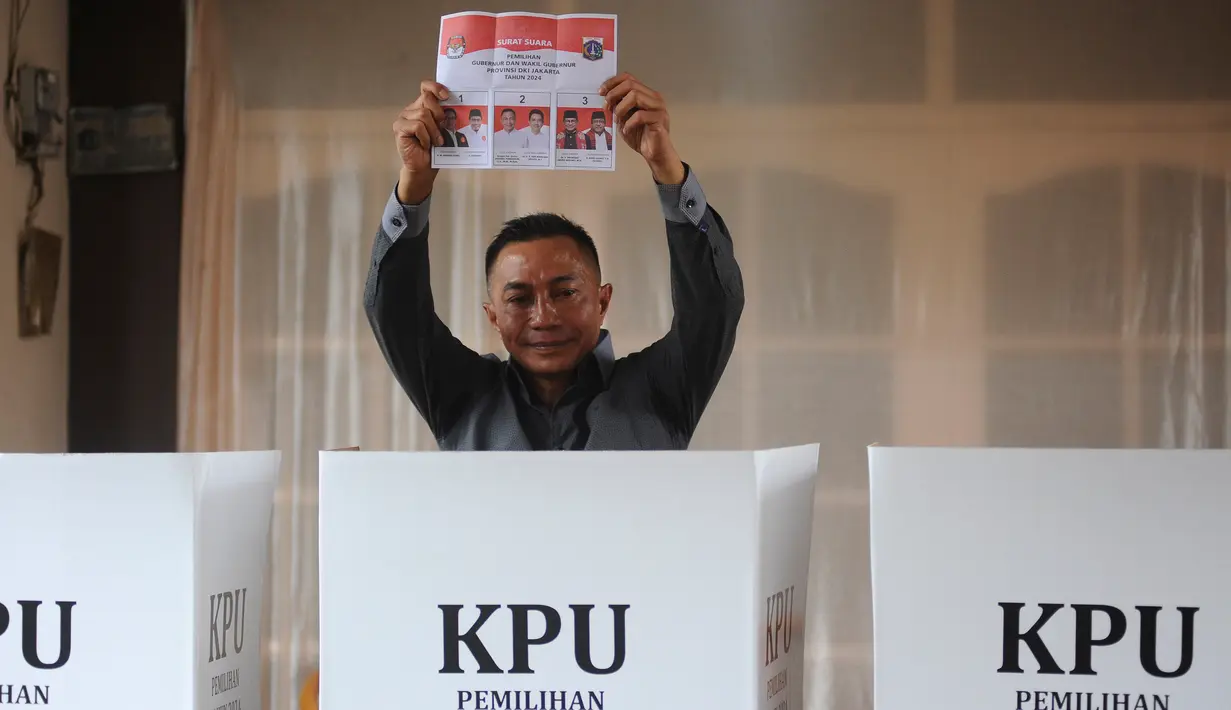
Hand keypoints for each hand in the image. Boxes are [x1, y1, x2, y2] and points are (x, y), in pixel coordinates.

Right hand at [392, 80, 447, 202]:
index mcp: (422, 106)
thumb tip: (453, 104)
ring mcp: (403, 117)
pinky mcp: (399, 127)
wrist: (424, 168)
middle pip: (427, 98)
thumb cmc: (434, 150)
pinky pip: (417, 126)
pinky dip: (425, 137)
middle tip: (442, 129)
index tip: (446, 96)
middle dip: (439, 114)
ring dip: (433, 130)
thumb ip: (443, 115)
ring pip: (423, 114)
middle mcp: (411, 109)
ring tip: (435, 142)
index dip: (436, 87)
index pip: (426, 87)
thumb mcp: (443, 129)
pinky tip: (425, 145)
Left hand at [599, 73, 684, 184]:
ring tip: (618, 120)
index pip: (629, 78)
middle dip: (614, 94)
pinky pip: (640, 116)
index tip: (601, 92)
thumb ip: (618, 106)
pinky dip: (629, 123)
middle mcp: (654, 98)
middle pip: (631, 84)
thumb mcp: (624, 118)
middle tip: (607, 107)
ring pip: (635, 96)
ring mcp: (658, 108)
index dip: (612, 82)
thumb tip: (606, 97)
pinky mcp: (659, 120)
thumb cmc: (641, 136)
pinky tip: (627, 130)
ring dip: (621, 108)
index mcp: (646, 94)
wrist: (654, 154)